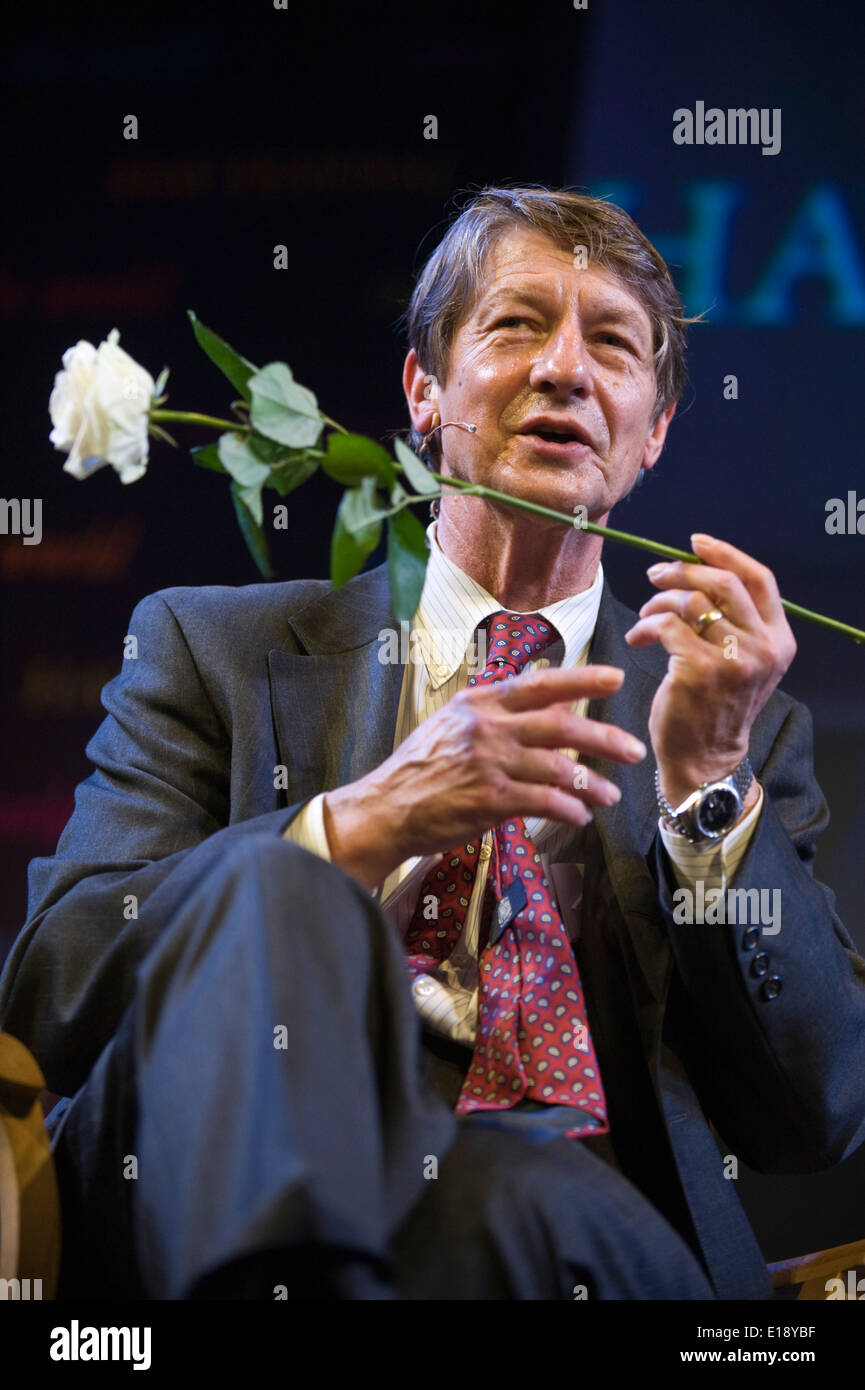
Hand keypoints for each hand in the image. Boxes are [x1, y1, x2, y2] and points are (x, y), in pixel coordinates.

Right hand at [323, 665, 647, 889]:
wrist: (385, 808)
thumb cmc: (421, 769)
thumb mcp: (455, 726)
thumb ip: (500, 716)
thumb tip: (553, 710)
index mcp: (481, 703)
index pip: (541, 684)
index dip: (582, 680)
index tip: (615, 678)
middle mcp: (488, 727)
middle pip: (561, 726)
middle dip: (605, 738)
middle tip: (634, 749)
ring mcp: (489, 763)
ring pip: (559, 769)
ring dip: (593, 785)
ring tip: (611, 795)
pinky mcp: (489, 800)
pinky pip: (544, 802)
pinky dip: (569, 811)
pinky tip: (579, 817)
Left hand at [624, 533, 796, 806]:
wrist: (704, 757)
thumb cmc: (714, 706)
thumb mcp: (741, 660)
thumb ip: (733, 620)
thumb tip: (697, 571)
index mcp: (779, 639)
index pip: (759, 578)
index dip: (725, 553)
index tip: (694, 543)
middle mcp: (764, 647)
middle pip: (723, 583)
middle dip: (683, 572)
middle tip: (656, 575)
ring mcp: (735, 660)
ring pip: (691, 602)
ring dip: (659, 601)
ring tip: (645, 616)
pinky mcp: (701, 671)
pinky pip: (667, 626)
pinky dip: (647, 625)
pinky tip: (640, 638)